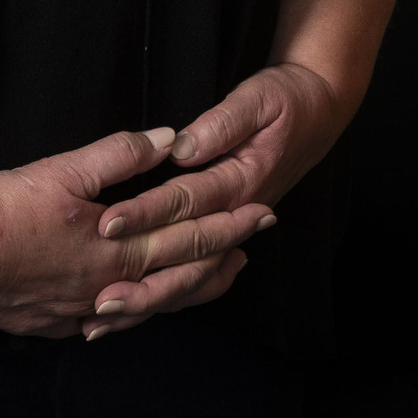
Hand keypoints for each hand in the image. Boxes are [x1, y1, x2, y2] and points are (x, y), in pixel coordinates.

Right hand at [0, 125, 270, 337]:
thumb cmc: (7, 208)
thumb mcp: (67, 169)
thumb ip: (123, 154)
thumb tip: (172, 139)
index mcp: (120, 249)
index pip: (190, 236)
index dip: (229, 223)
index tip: (263, 211)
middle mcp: (109, 287)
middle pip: (180, 274)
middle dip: (222, 255)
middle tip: (255, 242)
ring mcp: (82, 310)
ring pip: (151, 304)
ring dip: (188, 287)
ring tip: (217, 274)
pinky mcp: (55, 322)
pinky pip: (111, 323)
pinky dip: (138, 314)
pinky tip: (142, 309)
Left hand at [85, 61, 352, 334]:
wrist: (320, 113)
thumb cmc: (288, 102)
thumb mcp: (259, 99)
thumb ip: (221, 125)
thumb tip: (182, 147)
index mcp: (241, 181)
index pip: (186, 201)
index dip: (145, 213)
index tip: (106, 225)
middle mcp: (236, 213)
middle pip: (184, 253)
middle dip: (138, 275)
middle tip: (97, 295)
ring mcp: (233, 230)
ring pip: (189, 276)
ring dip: (147, 299)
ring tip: (103, 317)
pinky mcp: (226, 235)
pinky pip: (195, 276)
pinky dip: (162, 297)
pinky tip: (126, 312)